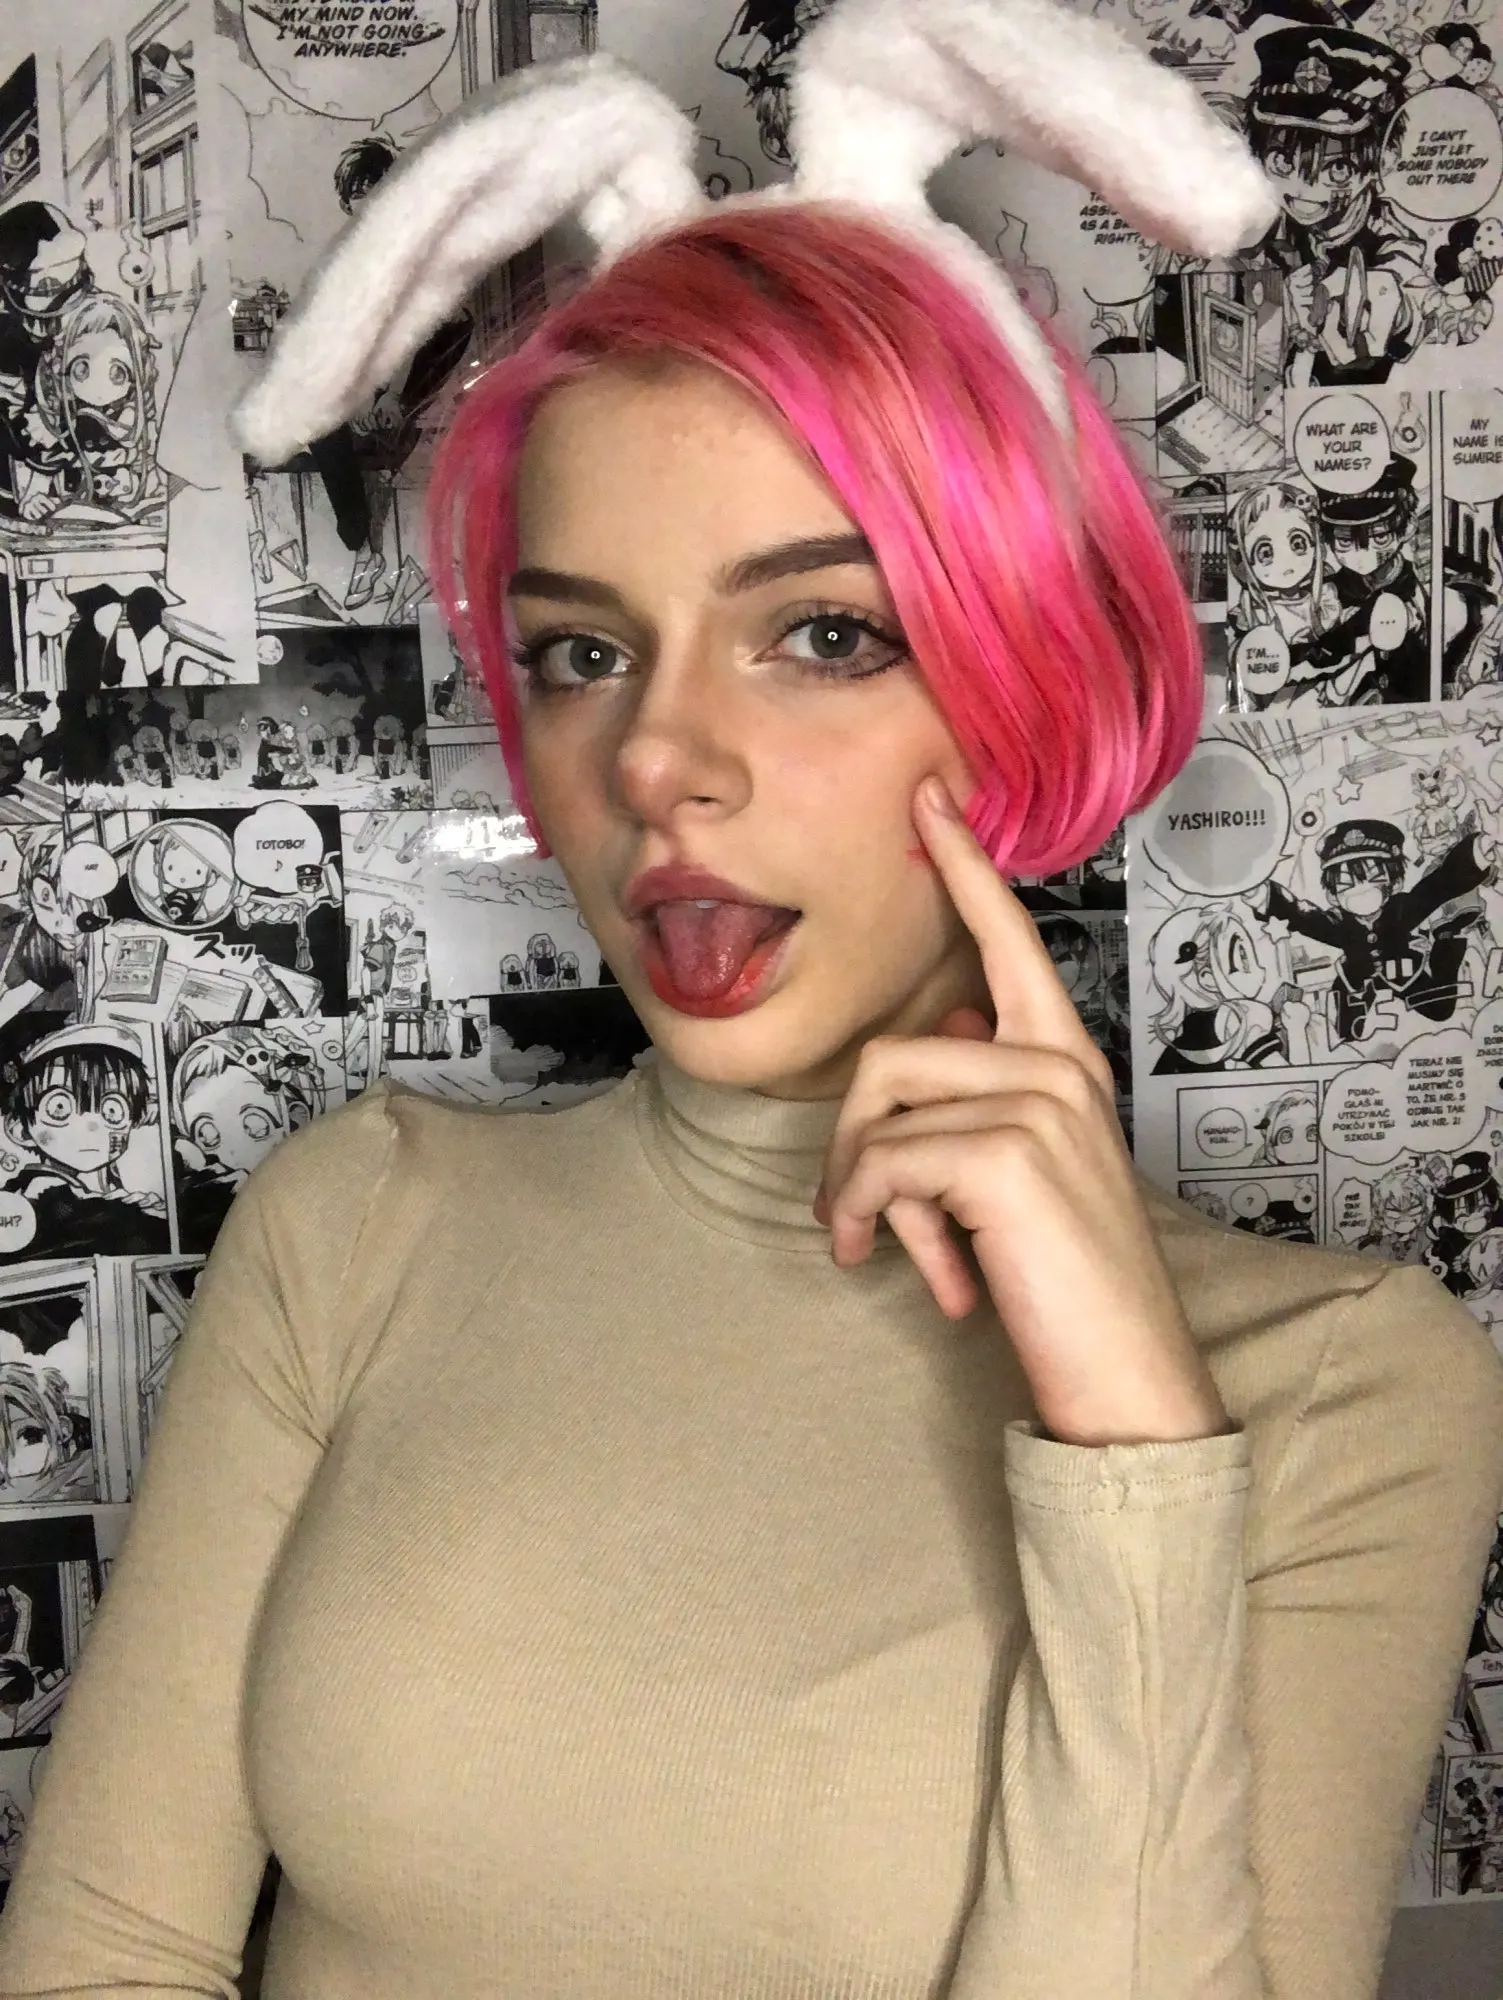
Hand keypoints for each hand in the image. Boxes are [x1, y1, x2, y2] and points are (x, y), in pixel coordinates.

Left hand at [814, 776, 1231, 1446]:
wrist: (1127, 1374)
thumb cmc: (1067, 1281)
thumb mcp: (1027, 1173)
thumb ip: (985, 1098)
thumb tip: (936, 1032)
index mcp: (1063, 1061)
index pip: (1008, 942)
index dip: (966, 869)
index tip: (931, 800)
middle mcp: (1057, 1067)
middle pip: (887, 1057)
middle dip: (852, 1149)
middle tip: (865, 1225)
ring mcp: (1038, 1104)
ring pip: (876, 1111)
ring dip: (859, 1193)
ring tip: (893, 1252)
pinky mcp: (1006, 1153)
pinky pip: (881, 1163)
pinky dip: (872, 1221)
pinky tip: (923, 1277)